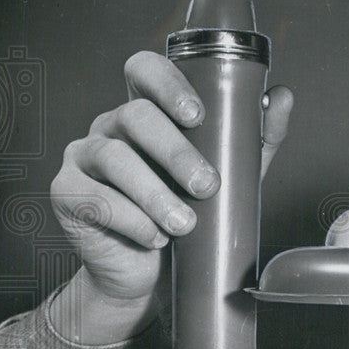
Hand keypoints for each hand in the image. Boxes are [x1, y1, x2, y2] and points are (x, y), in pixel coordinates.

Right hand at [50, 50, 293, 319]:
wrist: (152, 278)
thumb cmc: (190, 216)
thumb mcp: (232, 176)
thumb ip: (256, 138)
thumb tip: (281, 96)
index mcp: (148, 112)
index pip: (145, 70)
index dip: (168, 83)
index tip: (198, 115)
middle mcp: (111, 126)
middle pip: (135, 116)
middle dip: (176, 152)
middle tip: (207, 186)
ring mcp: (84, 156)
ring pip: (114, 157)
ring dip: (155, 193)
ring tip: (185, 224)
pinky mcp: (67, 192)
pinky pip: (94, 197)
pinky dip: (131, 220)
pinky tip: (154, 238)